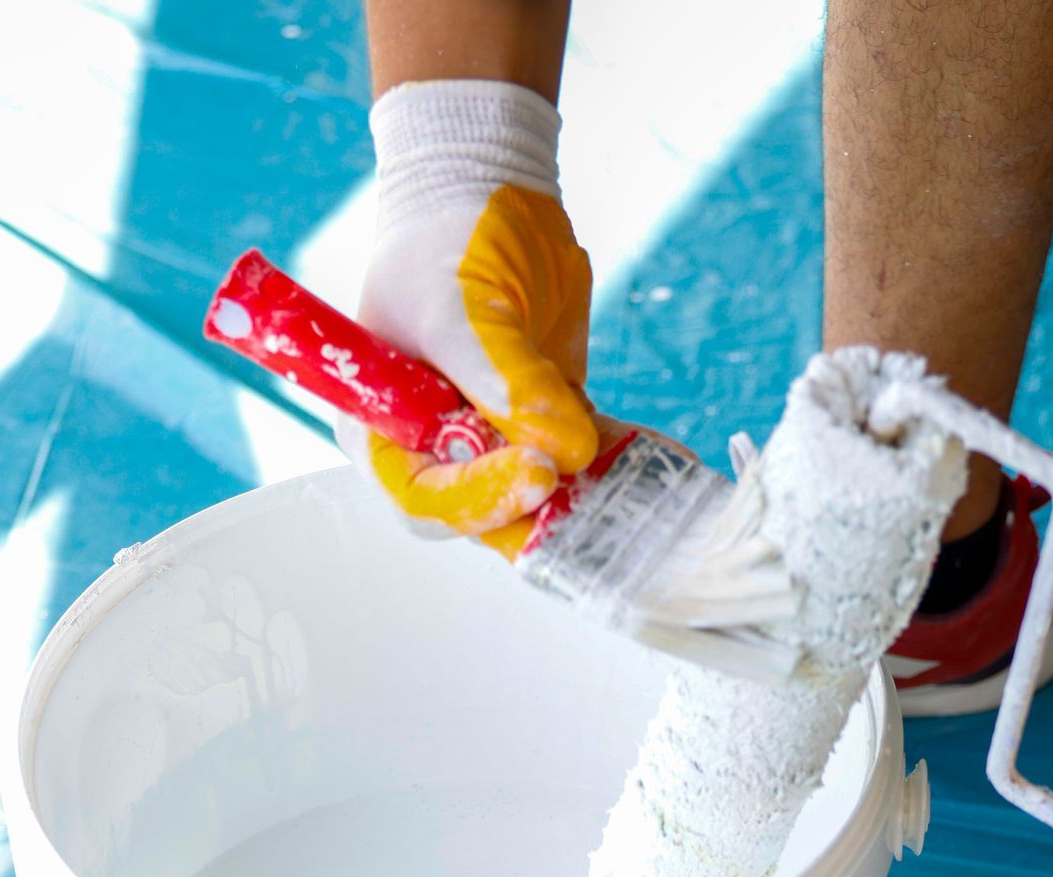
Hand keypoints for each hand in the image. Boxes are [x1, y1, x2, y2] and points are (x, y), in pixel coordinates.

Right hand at [358, 82, 599, 542]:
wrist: (486, 188)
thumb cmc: (445, 242)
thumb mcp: (463, 310)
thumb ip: (506, 383)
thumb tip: (565, 449)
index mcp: (386, 434)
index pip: (426, 500)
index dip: (478, 501)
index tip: (536, 473)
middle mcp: (438, 450)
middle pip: (488, 513)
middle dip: (540, 508)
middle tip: (586, 484)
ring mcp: (495, 440)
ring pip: (542, 494)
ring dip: (589, 494)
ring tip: (640, 489)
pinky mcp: (546, 420)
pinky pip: (581, 455)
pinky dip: (618, 458)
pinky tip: (667, 458)